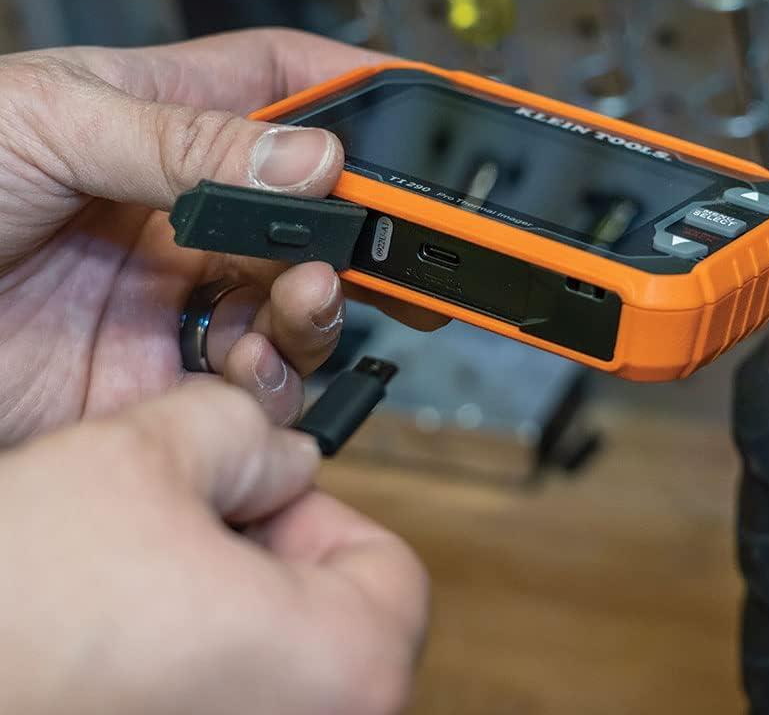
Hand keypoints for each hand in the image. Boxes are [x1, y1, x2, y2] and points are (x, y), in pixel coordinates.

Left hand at [0, 29, 442, 443]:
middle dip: (359, 220)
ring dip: (321, 302)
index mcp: (155, 117)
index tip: (423, 103)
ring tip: (303, 300)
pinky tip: (243, 363)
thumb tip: (313, 155)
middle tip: (387, 237)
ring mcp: (173, 291)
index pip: (280, 85)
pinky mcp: (157, 375)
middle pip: (313, 202)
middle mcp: (180, 205)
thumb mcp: (45, 122)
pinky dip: (272, 375)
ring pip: (298, 294)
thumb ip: (185, 140)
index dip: (354, 87)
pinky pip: (253, 377)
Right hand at [0, 382, 427, 714]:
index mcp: (345, 672)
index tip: (251, 494)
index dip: (315, 510)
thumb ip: (238, 425)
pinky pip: (221, 703)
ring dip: (213, 606)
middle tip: (178, 529)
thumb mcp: (139, 459)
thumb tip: (275, 443)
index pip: (387, 567)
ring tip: (127, 582)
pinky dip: (183, 665)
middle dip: (257, 555)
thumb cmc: (11, 624)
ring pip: (269, 665)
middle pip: (330, 621)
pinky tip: (105, 640)